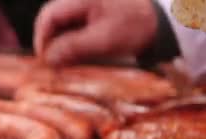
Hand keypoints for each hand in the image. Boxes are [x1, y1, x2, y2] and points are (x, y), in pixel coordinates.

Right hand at [33, 0, 157, 65]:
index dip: (41, 39)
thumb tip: (48, 59)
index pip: (48, 16)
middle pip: (52, 20)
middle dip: (49, 43)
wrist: (164, 20)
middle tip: (53, 65)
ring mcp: (85, 5)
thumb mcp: (104, 39)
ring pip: (61, 25)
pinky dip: (70, 42)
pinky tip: (76, 55)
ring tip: (64, 62)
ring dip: (60, 44)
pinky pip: (72, 27)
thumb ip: (74, 47)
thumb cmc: (136, 26)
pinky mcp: (92, 13)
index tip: (45, 61)